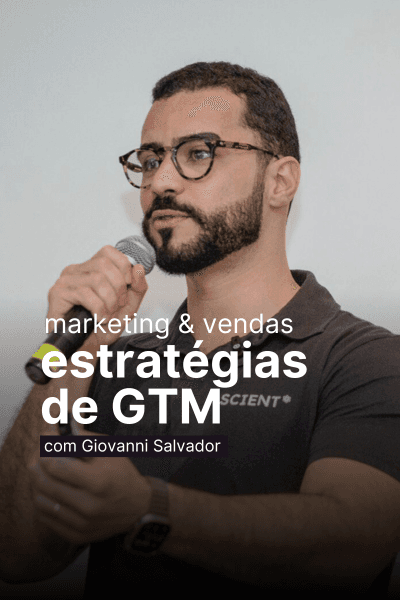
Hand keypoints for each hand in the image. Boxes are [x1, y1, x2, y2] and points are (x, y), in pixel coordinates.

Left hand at [29, 427, 150, 544]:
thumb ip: (81, 439)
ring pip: (42, 502)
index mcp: (98, 481)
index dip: (45, 453)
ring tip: (39, 473)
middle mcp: (89, 505)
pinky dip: (42, 503)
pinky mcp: (77, 535)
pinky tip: (45, 492)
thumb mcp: (108, 450)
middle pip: (46, 484)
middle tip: (35, 458)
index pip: (57, 466)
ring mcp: (82, 523)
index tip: (43, 446)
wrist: (138, 506)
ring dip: (36, 484)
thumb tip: (53, 432)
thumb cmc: (122, 473)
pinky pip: (47, 519)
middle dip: (36, 467)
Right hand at [47, 245, 147, 347]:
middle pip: (104, 264)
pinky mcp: (57, 294)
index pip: (109, 252)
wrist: (85, 350)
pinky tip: (98, 319)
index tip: (127, 287)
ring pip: (96, 279)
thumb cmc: (102, 328)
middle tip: (117, 307)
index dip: (123, 267)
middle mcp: (76, 271)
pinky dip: (98, 309)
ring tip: (107, 316)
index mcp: (90, 269)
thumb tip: (138, 267)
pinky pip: (85, 293)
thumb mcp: (128, 307)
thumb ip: (137, 288)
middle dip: (119, 288)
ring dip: (109, 302)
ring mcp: (65, 281)